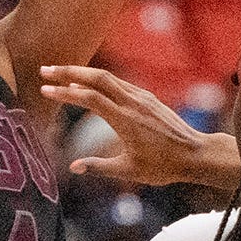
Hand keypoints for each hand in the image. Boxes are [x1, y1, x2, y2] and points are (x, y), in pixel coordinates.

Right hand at [39, 64, 240, 191]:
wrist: (196, 154)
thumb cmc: (163, 166)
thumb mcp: (129, 171)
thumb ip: (99, 167)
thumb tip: (73, 167)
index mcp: (125, 120)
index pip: (89, 99)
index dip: (64, 92)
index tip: (44, 90)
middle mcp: (132, 102)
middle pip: (96, 77)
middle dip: (68, 71)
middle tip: (45, 69)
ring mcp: (141, 97)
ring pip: (108, 76)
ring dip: (82, 72)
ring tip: (61, 73)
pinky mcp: (147, 97)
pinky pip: (119, 82)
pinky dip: (100, 79)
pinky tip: (89, 83)